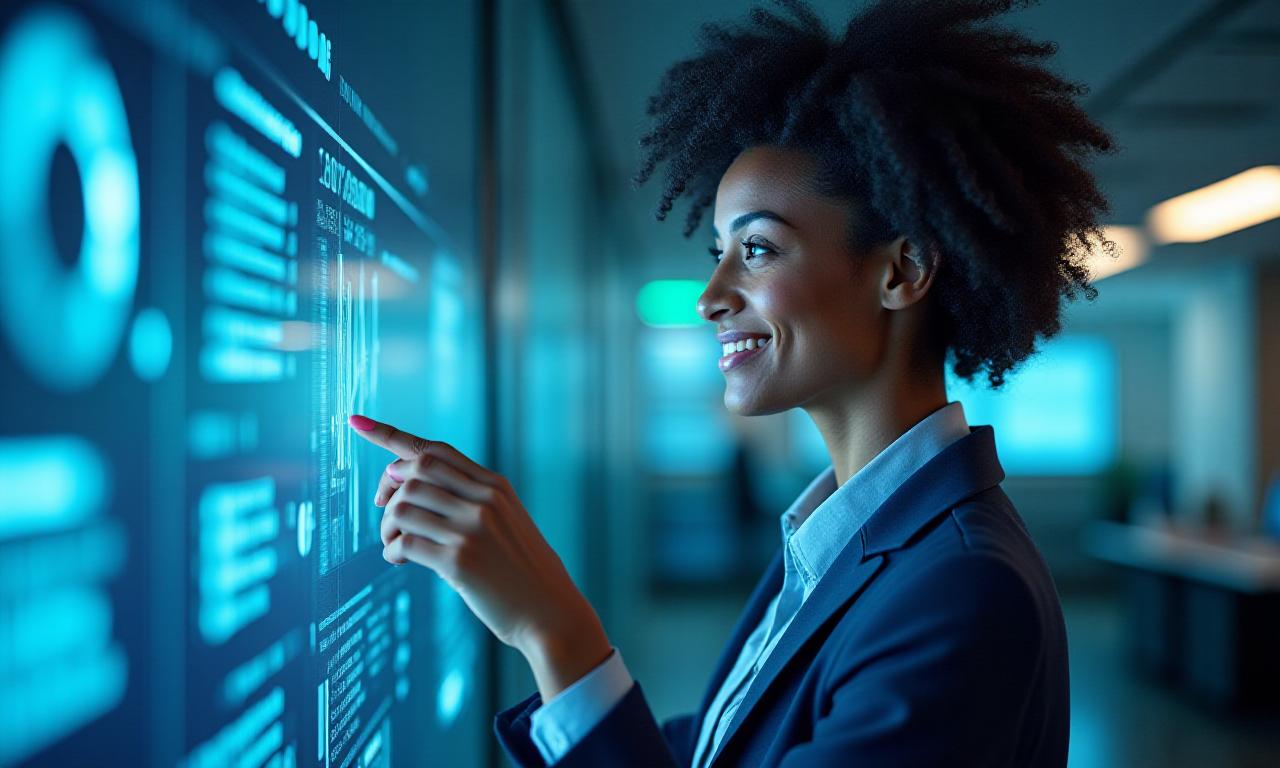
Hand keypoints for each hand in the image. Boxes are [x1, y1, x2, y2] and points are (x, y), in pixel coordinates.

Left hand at [348, 414, 612, 699]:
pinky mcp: (460, 561)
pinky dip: (391, 551)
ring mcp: (473, 529)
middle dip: (388, 487)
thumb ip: (468, 498)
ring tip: (395, 543)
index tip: (355, 421)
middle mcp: (484, 500)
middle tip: (385, 511)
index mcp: (495, 486)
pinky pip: (405, 542)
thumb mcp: (507, 522)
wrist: (551, 613)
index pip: (436, 448)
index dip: (390, 434)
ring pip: (404, 506)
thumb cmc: (522, 571)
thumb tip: (402, 483)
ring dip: (388, 525)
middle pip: (415, 470)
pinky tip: (399, 562)